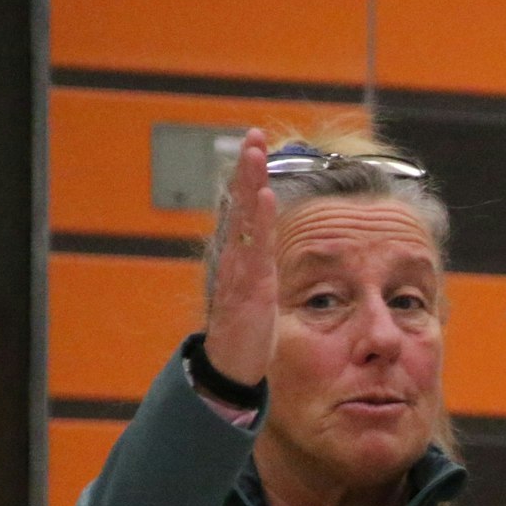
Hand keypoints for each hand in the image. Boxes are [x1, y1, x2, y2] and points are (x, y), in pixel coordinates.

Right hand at [202, 128, 277, 384]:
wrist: (231, 371)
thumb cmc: (249, 335)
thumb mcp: (263, 297)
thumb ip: (266, 273)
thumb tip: (274, 255)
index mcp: (246, 259)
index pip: (249, 211)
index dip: (252, 180)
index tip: (257, 147)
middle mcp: (239, 259)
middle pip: (242, 206)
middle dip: (248, 169)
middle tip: (254, 134)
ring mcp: (240, 271)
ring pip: (244, 220)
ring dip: (250, 183)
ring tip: (255, 152)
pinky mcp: (247, 288)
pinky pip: (253, 248)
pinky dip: (257, 220)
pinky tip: (262, 195)